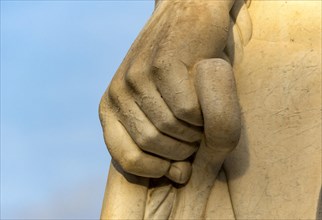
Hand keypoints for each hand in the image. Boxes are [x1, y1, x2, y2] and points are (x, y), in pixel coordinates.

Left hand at [99, 0, 234, 182]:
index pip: (126, 159)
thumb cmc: (176, 68)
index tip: (176, 165)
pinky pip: (187, 110)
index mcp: (111, 107)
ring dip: (194, 132)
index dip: (156, 169)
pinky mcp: (163, 64)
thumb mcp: (156, 103)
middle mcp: (119, 92)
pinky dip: (202, 114)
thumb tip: (179, 177)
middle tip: (194, 136)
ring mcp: (138, 76)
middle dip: (181, 150)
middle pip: (152, 145)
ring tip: (200, 120)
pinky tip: (204, 100)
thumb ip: (161, 140)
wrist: (185, 16)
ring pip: (170, 129)